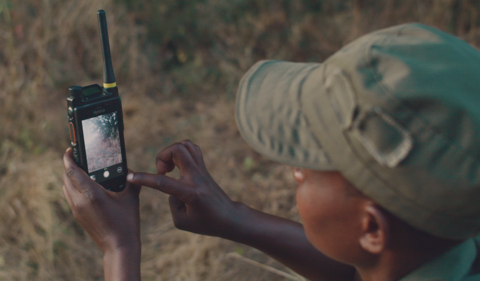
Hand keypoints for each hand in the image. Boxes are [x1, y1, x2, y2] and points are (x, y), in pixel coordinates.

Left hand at [62, 148, 140, 253]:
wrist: (119, 247)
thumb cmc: (127, 222)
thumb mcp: (131, 197)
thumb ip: (130, 179)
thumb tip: (128, 168)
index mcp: (92, 195)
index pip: (72, 172)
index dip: (68, 159)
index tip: (70, 149)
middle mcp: (80, 202)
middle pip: (66, 178)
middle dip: (70, 166)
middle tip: (79, 157)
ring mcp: (77, 210)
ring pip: (65, 187)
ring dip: (70, 177)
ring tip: (81, 170)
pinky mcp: (77, 216)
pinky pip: (69, 196)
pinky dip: (73, 187)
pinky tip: (85, 185)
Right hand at [127, 140, 242, 238]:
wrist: (229, 217)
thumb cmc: (206, 223)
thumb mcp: (182, 221)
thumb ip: (171, 202)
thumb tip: (169, 187)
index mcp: (190, 193)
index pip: (163, 182)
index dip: (144, 178)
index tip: (131, 177)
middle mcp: (196, 177)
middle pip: (178, 149)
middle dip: (162, 156)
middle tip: (162, 172)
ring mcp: (202, 170)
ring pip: (185, 145)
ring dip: (171, 153)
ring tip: (168, 169)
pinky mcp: (204, 167)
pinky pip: (192, 149)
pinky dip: (180, 152)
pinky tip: (177, 167)